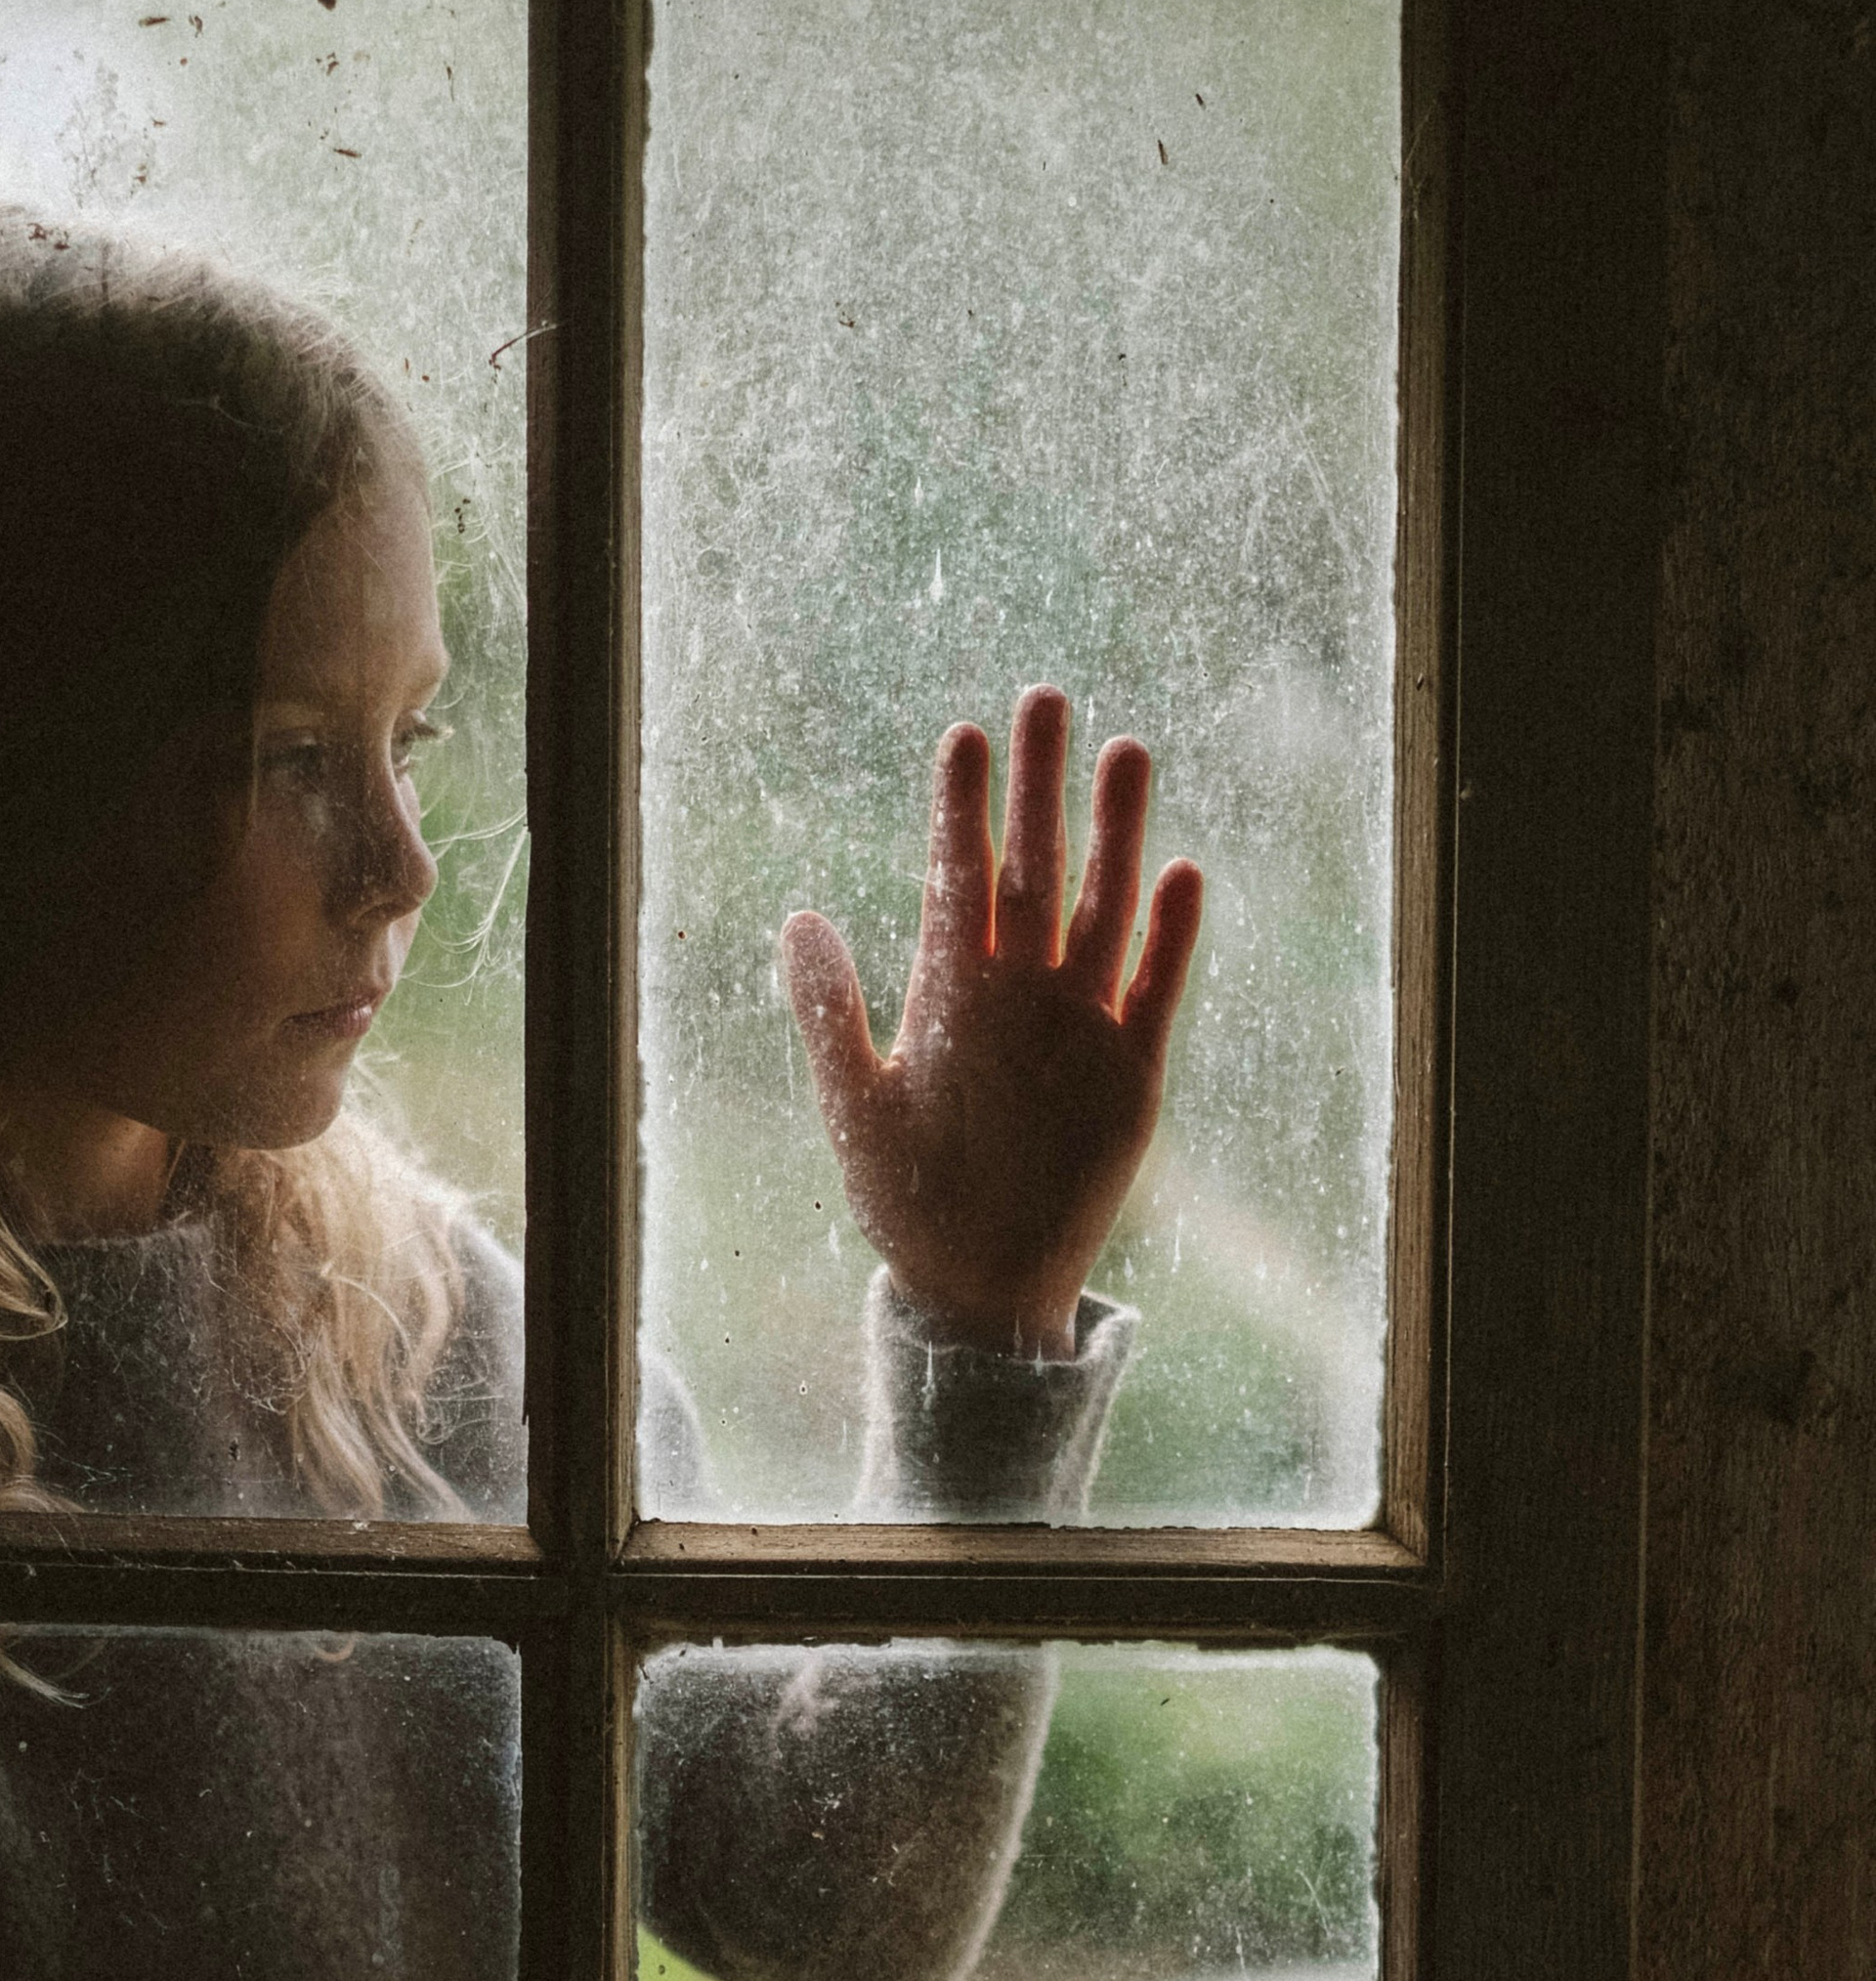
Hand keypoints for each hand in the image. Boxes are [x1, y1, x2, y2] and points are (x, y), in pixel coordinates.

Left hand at [783, 687, 1202, 1355]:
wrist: (980, 1284)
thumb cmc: (909, 1200)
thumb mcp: (857, 1106)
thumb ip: (829, 1013)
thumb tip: (797, 917)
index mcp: (953, 994)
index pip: (957, 879)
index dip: (961, 809)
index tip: (963, 735)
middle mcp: (1021, 993)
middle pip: (1035, 868)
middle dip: (1040, 788)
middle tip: (1046, 696)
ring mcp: (1080, 1025)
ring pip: (1102, 908)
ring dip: (1115, 836)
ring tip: (1125, 752)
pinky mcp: (1132, 1072)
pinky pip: (1154, 990)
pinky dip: (1170, 937)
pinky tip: (1183, 871)